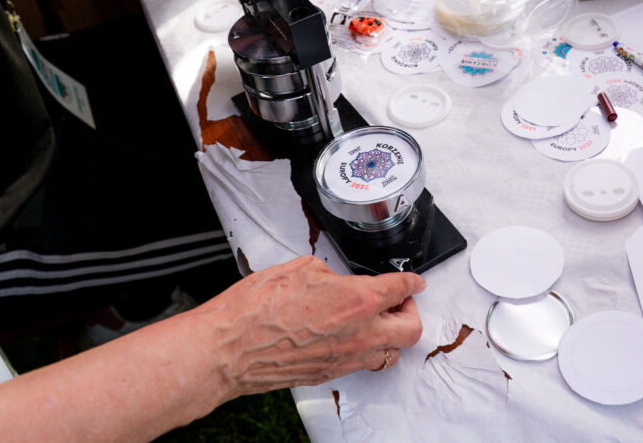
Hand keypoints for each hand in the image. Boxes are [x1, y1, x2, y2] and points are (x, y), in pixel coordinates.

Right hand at [205, 255, 424, 394]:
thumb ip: (332, 275)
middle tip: (400, 301)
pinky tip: (351, 338)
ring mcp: (345, 359)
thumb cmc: (255, 309)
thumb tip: (339, 281)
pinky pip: (361, 366)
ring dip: (391, 336)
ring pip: (390, 354)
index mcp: (358, 301)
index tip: (414, 281)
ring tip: (379, 321)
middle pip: (411, 330)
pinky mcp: (328, 374)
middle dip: (411, 312)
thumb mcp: (300, 269)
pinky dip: (365, 351)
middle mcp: (358, 334)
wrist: (228, 349)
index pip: (401, 289)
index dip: (412, 282)